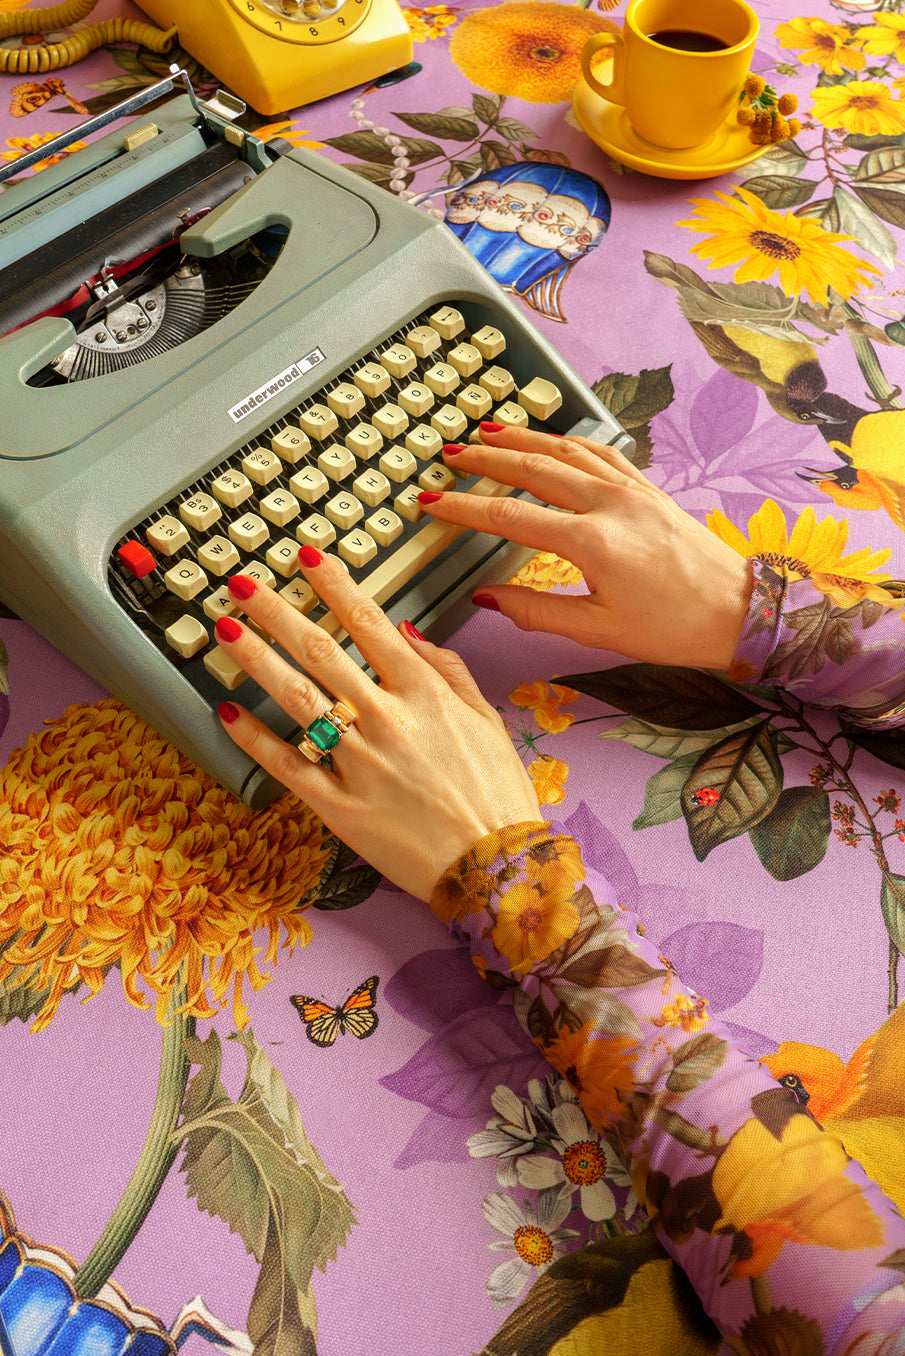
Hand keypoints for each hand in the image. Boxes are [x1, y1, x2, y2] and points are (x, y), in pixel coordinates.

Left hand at [215, 551, 541, 900]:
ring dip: (257, 660)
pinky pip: (289, 766)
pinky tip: (228, 713)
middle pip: (322, 652)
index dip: (334, 586)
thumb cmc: (498, 797)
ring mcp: (360, 763)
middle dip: (277, 612)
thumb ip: (448, 670)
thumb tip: (408, 632)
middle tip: (243, 584)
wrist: (498, 869)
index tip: (306, 559)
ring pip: (298, 700)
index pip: (370, 623)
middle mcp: (388, 720)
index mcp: (426, 694)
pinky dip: (255, 739)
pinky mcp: (340, 808)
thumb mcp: (488, 720)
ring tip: (226, 631)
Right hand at [419, 424, 753, 670]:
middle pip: (532, 468)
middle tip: (449, 453)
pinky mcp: (649, 490)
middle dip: (485, 459)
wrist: (741, 613)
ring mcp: (632, 491)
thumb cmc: (675, 629)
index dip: (464, 508)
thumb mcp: (598, 631)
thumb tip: (485, 598)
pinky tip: (550, 440)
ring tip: (487, 432)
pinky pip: (600, 453)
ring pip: (566, 451)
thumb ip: (535, 611)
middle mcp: (610, 504)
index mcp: (592, 542)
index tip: (432, 502)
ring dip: (522, 439)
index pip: (509, 517)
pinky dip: (566, 441)